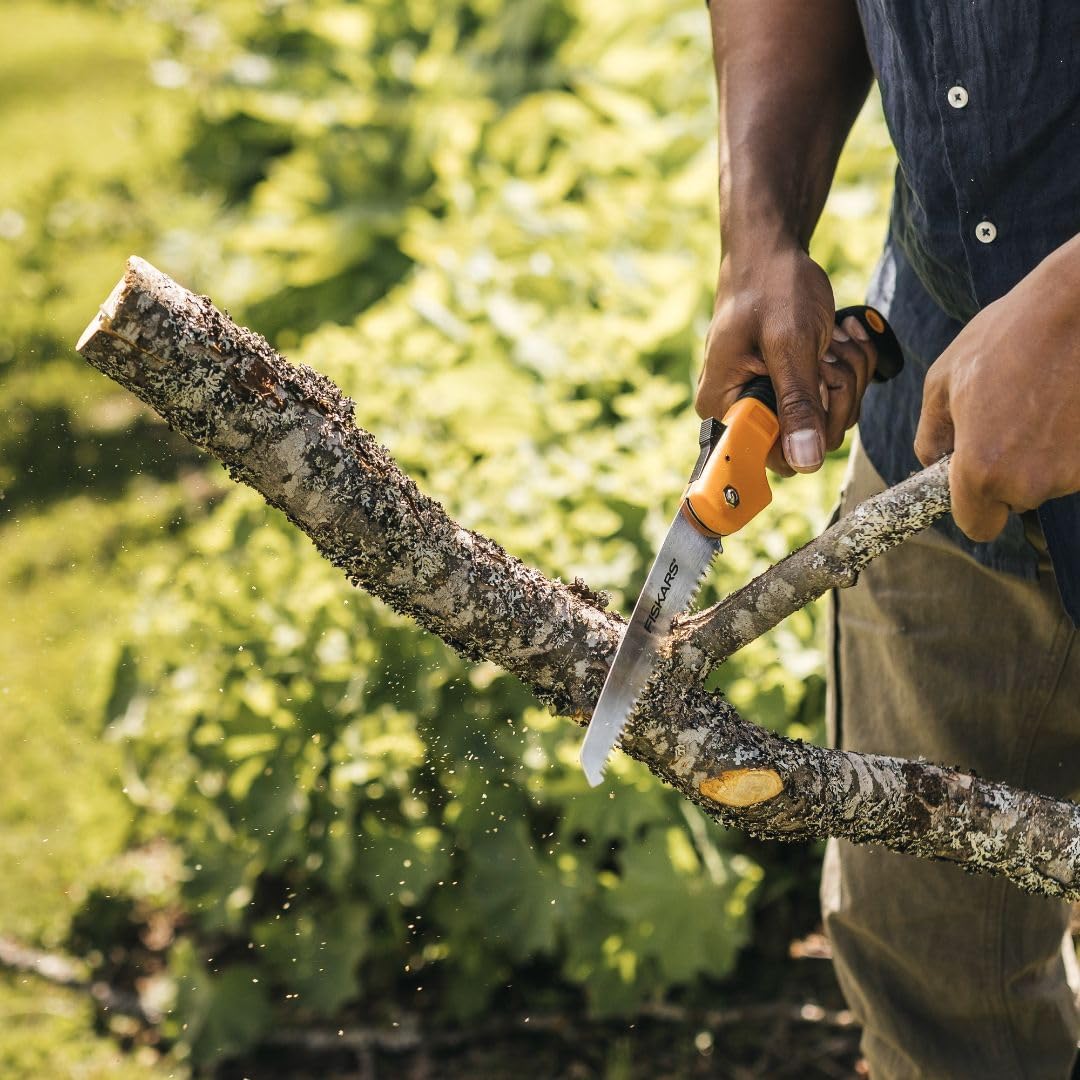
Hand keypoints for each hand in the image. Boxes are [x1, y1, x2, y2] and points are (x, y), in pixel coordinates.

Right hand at [696, 243, 878, 474]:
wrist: (772, 252)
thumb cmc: (771, 287)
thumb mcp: (788, 343)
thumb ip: (798, 403)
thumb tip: (806, 463)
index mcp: (723, 407)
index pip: (770, 458)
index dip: (806, 429)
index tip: (817, 380)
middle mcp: (740, 411)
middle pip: (808, 442)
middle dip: (835, 392)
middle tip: (828, 346)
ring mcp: (769, 401)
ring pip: (830, 419)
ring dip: (846, 373)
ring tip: (831, 334)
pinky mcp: (792, 390)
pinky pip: (835, 401)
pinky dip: (848, 366)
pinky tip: (835, 336)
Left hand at [914, 236, 1079, 540]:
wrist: (1079, 305)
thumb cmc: (1008, 337)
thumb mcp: (945, 380)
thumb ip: (931, 434)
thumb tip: (931, 461)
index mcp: (981, 470)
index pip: (977, 525)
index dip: (972, 506)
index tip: (972, 483)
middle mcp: (1030, 482)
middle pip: (1014, 501)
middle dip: (1006, 473)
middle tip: (1006, 420)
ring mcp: (1073, 472)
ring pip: (1048, 480)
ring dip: (1040, 454)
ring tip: (1038, 401)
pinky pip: (1074, 462)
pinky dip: (1069, 440)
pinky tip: (1064, 403)